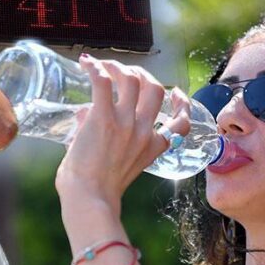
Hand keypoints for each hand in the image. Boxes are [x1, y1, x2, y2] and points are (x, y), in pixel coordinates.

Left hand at [55, 55, 190, 214]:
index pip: (181, 122)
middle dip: (141, 74)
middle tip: (123, 73)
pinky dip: (95, 68)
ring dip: (117, 67)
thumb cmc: (94, 190)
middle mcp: (143, 131)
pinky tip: (87, 64)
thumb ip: (105, 137)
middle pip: (155, 89)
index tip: (175, 93)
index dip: (182, 104)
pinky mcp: (103, 118)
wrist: (89, 200)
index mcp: (152, 147)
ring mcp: (125, 123)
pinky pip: (102, 81)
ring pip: (132, 79)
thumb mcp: (116, 166)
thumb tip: (83, 114)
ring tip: (101, 66)